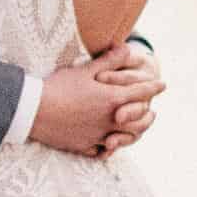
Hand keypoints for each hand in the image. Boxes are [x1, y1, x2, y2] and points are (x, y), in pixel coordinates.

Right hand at [31, 46, 164, 157]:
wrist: (33, 111)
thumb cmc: (58, 87)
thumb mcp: (84, 70)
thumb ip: (109, 61)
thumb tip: (127, 47)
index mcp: (111, 99)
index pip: (140, 93)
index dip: (153, 87)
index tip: (162, 84)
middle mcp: (108, 120)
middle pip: (139, 121)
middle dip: (148, 115)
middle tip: (152, 111)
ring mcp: (97, 136)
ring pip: (124, 138)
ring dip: (134, 133)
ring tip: (136, 129)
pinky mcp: (83, 146)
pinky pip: (102, 150)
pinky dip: (109, 147)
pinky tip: (109, 144)